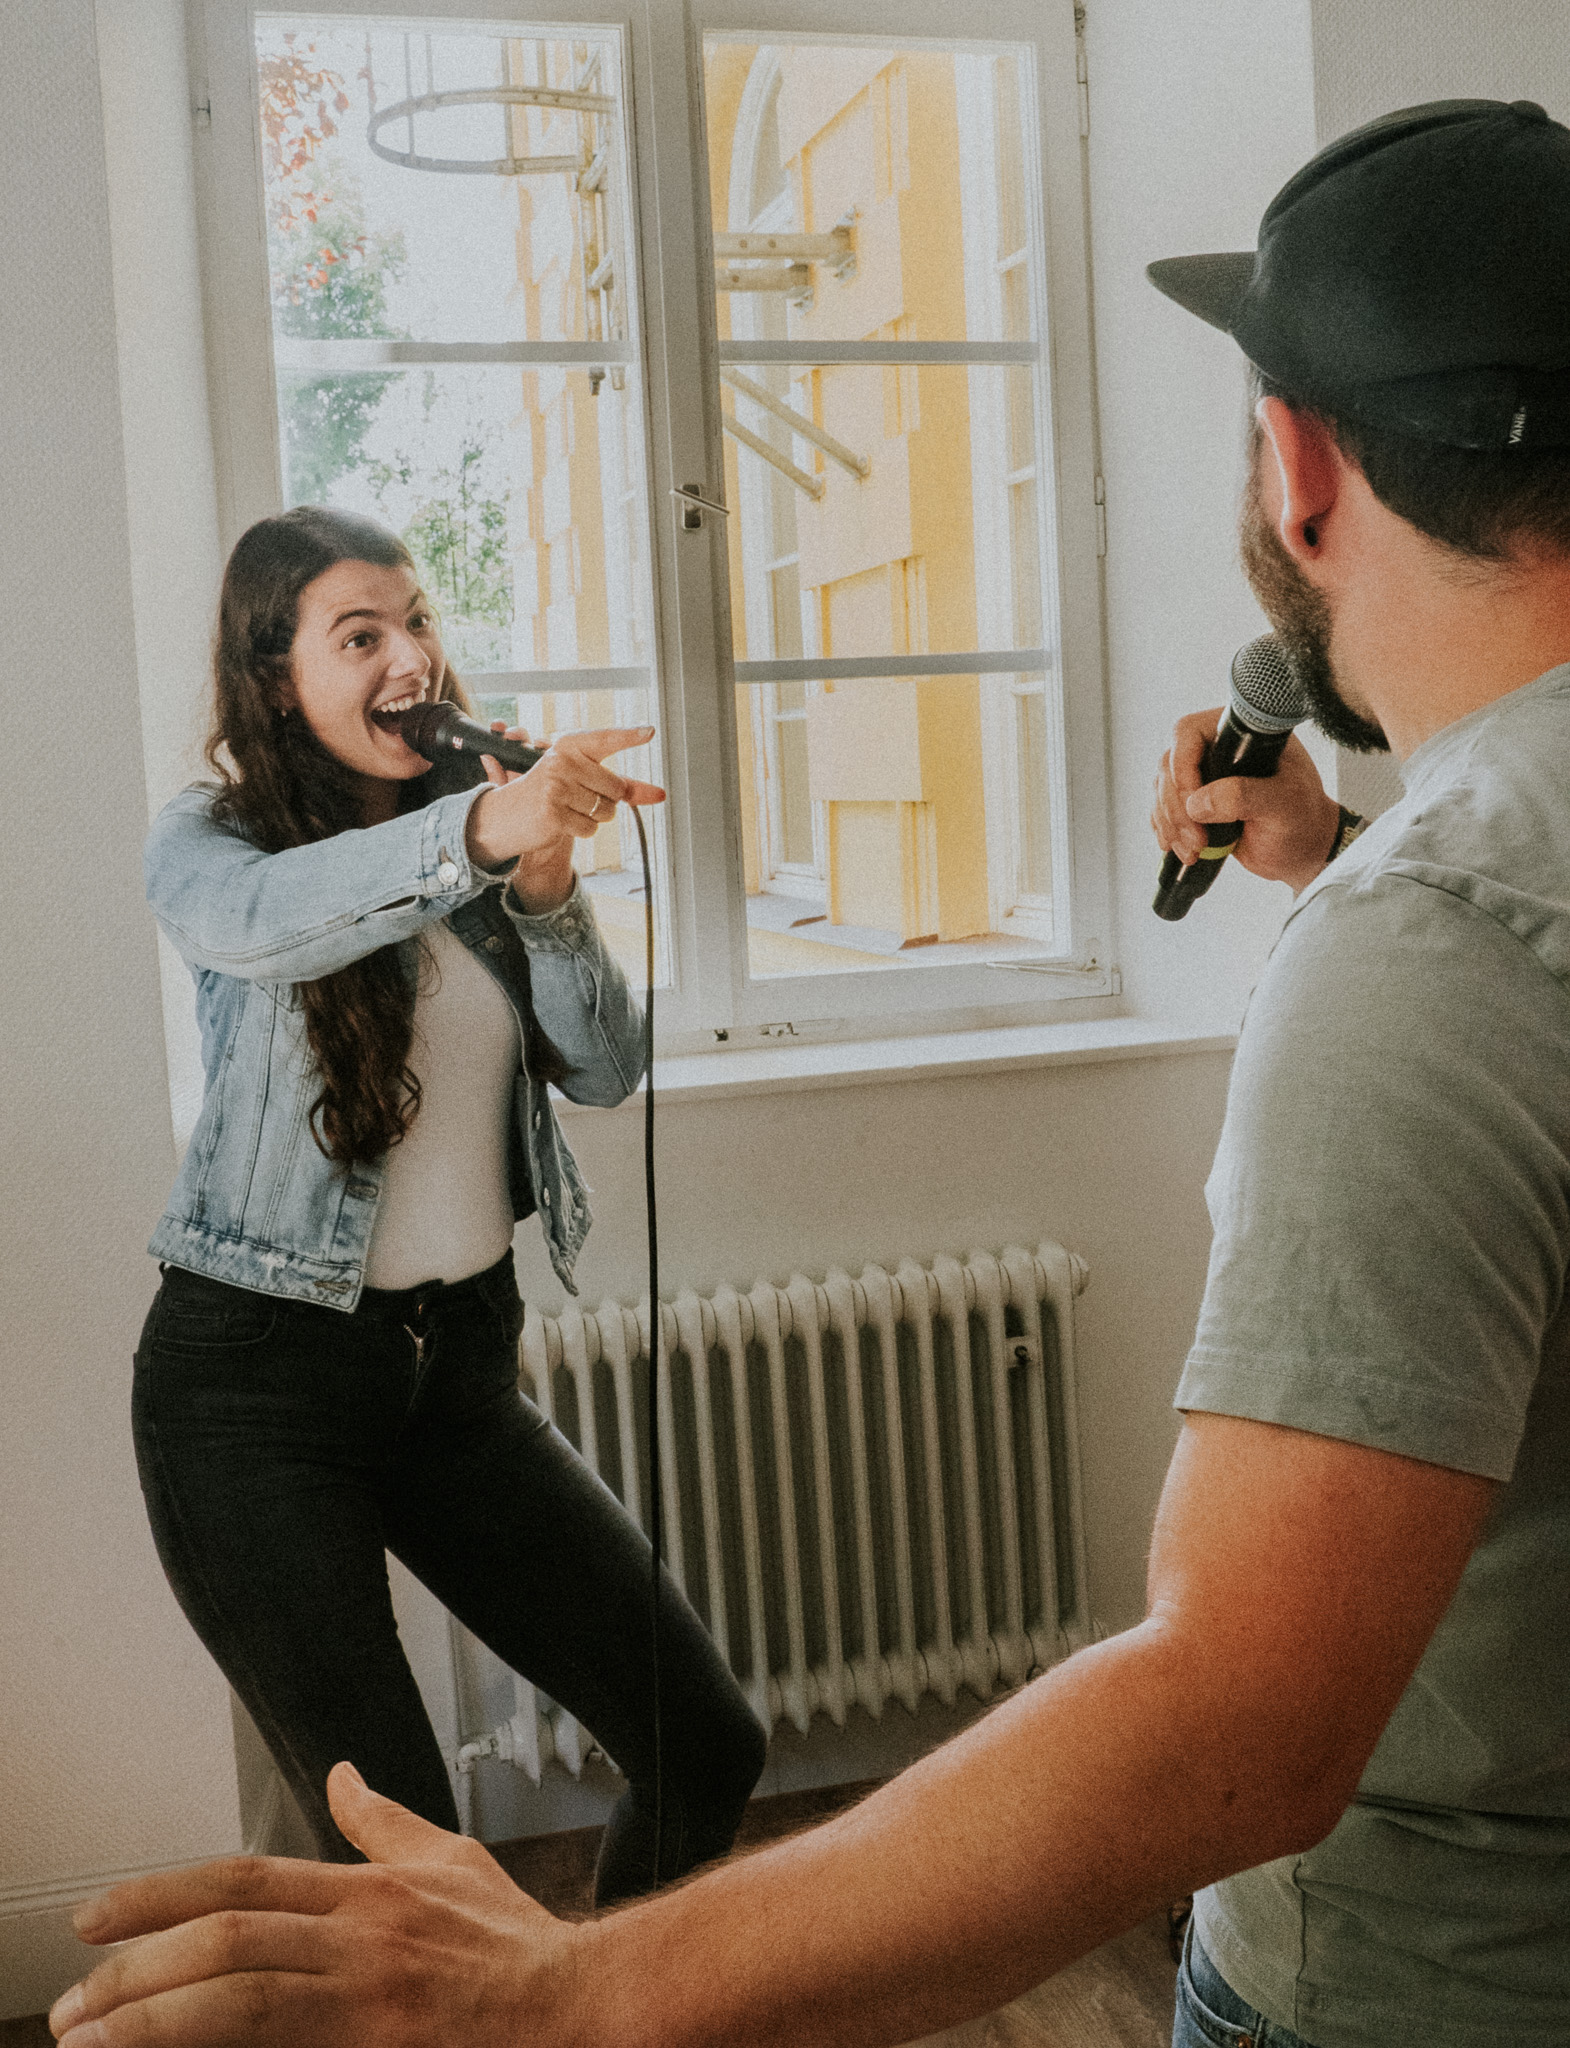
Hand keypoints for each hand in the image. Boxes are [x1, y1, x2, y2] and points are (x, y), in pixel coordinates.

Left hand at [50, 1763, 580, 2047]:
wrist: (580, 2009)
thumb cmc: (517, 1947)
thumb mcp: (452, 1862)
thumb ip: (386, 1823)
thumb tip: (345, 1775)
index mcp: (367, 1891)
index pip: (241, 1881)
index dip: (159, 1895)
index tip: (95, 1918)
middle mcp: (358, 1939)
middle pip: (225, 1940)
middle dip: (134, 1970)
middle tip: (72, 2004)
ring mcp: (366, 2001)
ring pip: (238, 2001)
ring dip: (152, 2021)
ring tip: (93, 2040)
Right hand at [466, 724, 664, 914]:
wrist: (508, 815)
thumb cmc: (550, 793)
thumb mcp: (582, 780)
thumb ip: (622, 785)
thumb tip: (660, 794)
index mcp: (568, 746)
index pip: (605, 739)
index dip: (629, 736)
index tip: (650, 731)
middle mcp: (562, 762)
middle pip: (616, 788)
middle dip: (606, 800)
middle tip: (579, 797)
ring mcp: (557, 787)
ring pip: (606, 811)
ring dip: (593, 817)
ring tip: (568, 808)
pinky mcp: (554, 813)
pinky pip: (590, 828)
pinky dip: (582, 830)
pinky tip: (562, 821)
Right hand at [1151, 708, 1339, 893]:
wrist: (1302, 849)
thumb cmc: (1303, 819)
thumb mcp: (1284, 804)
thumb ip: (1245, 796)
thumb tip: (1199, 802)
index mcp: (1242, 736)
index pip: (1190, 734)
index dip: (1183, 765)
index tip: (1194, 801)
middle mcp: (1218, 750)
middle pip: (1170, 766)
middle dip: (1177, 807)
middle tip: (1197, 837)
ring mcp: (1203, 776)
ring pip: (1162, 791)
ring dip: (1170, 824)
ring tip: (1193, 849)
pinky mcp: (1195, 802)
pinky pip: (1164, 811)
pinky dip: (1168, 832)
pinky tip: (1182, 848)